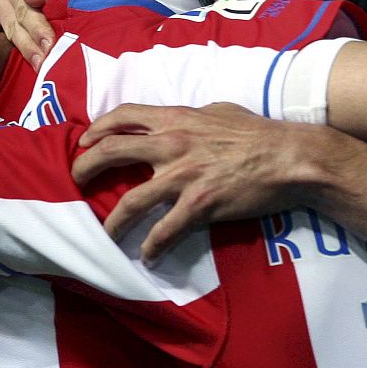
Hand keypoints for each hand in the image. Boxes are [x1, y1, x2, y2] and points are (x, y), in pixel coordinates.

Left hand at [73, 102, 312, 260]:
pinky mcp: (199, 205)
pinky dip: (152, 246)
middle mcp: (172, 145)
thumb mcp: (221, 112)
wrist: (290, 158)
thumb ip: (193, 117)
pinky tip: (148, 255)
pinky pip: (165, 231)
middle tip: (76, 181)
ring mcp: (184, 177)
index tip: (84, 140)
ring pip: (130, 202)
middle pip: (112, 153)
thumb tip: (180, 122)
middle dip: (85, 168)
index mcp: (177, 119)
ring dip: (113, 222)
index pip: (125, 116)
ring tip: (106, 234)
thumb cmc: (260, 133)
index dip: (98, 127)